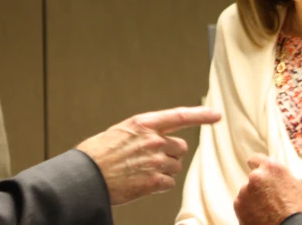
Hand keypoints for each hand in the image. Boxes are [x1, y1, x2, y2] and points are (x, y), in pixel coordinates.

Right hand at [76, 106, 220, 205]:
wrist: (85, 177)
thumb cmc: (97, 154)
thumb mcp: (120, 132)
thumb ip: (142, 133)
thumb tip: (155, 139)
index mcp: (144, 123)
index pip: (179, 116)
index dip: (201, 116)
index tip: (216, 115)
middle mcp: (153, 140)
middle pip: (180, 147)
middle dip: (171, 153)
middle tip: (151, 159)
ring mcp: (155, 161)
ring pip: (175, 166)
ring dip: (164, 170)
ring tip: (141, 172)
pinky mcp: (153, 182)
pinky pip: (168, 183)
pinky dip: (159, 185)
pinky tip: (142, 183)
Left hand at [233, 154, 301, 224]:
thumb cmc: (296, 211)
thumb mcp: (294, 186)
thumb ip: (278, 174)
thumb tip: (270, 164)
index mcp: (271, 168)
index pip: (255, 159)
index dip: (256, 166)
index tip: (256, 170)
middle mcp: (256, 176)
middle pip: (253, 179)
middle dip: (258, 187)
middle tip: (269, 200)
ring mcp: (245, 191)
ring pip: (247, 193)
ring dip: (253, 199)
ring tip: (266, 211)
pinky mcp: (238, 205)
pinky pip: (242, 205)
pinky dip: (248, 210)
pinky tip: (260, 217)